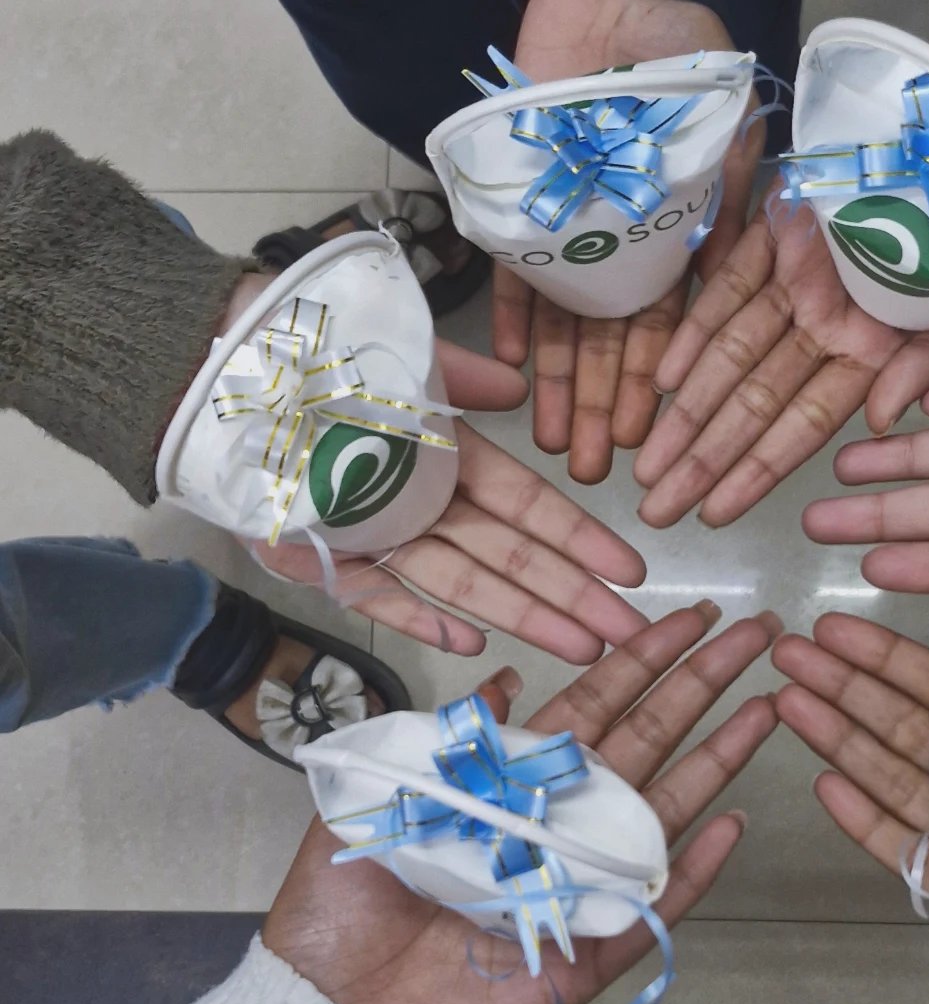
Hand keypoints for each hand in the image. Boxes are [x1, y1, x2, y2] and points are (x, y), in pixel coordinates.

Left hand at [257, 337, 648, 662]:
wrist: (224, 372)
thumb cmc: (321, 359)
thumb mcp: (408, 355)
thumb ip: (464, 376)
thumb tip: (520, 390)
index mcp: (451, 457)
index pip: (530, 506)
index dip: (580, 538)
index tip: (629, 571)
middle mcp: (427, 504)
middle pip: (512, 557)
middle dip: (573, 596)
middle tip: (630, 634)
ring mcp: (385, 537)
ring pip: (465, 583)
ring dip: (524, 615)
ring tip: (581, 647)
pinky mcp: (332, 560)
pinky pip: (387, 598)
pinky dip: (428, 620)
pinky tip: (478, 641)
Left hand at [263, 603, 779, 1003]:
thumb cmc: (347, 902)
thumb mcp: (389, 792)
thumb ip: (451, 736)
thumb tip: (501, 680)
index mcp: (516, 779)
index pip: (598, 701)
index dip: (645, 656)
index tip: (690, 616)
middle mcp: (561, 819)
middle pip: (648, 736)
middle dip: (703, 682)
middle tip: (757, 633)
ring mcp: (584, 880)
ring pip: (665, 807)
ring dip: (719, 757)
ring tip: (769, 705)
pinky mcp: (591, 949)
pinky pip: (654, 905)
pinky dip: (696, 869)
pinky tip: (737, 824)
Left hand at [493, 0, 765, 484]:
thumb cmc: (690, 55)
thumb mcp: (734, 137)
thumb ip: (737, 219)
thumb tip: (758, 307)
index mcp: (697, 241)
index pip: (692, 338)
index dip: (679, 396)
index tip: (672, 454)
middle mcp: (641, 249)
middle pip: (630, 347)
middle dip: (617, 410)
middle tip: (603, 472)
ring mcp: (585, 230)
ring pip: (579, 326)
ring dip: (570, 388)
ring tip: (562, 447)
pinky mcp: (533, 206)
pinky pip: (522, 275)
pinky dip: (520, 321)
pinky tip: (518, 376)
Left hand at [634, 202, 928, 526]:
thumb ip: (920, 370)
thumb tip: (878, 422)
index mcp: (869, 356)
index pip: (800, 428)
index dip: (753, 473)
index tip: (712, 515)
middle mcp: (824, 329)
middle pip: (751, 406)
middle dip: (703, 461)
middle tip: (655, 510)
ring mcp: (794, 284)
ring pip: (728, 360)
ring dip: (685, 412)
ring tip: (644, 464)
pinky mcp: (773, 235)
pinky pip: (724, 291)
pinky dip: (692, 333)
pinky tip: (659, 381)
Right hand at [773, 613, 928, 1003]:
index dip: (886, 657)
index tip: (836, 624)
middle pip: (900, 726)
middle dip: (842, 687)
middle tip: (787, 650)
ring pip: (893, 780)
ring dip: (838, 740)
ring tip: (787, 701)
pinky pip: (911, 857)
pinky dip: (867, 824)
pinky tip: (824, 785)